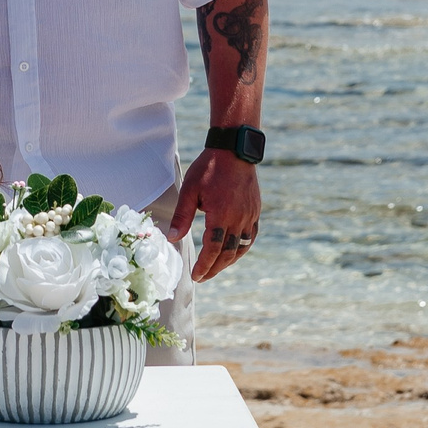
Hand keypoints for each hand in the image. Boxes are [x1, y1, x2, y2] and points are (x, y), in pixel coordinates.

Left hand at [169, 146, 260, 281]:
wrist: (234, 150)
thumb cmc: (209, 168)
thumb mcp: (190, 190)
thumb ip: (182, 216)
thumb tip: (172, 238)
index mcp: (221, 215)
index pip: (213, 248)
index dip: (204, 265)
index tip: (195, 275)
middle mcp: (239, 218)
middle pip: (228, 253)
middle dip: (214, 268)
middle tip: (202, 277)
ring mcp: (249, 215)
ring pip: (241, 247)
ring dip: (228, 261)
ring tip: (215, 268)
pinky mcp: (255, 211)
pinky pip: (250, 236)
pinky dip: (242, 248)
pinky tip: (234, 252)